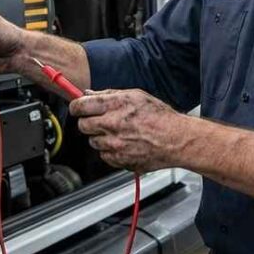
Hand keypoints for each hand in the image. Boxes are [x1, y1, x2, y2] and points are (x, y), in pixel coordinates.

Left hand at [70, 89, 185, 172]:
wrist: (176, 140)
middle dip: (89, 122)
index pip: (80, 106)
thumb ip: (110, 94)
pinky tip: (124, 144)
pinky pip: (104, 155)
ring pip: (93, 141)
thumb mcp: (136, 96)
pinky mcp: (119, 160)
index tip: (78, 108)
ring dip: (101, 137)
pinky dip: (110, 151)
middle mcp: (112, 125)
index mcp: (115, 105)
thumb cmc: (161, 117)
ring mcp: (114, 144)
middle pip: (83, 125)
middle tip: (101, 120)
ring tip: (119, 133)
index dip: (76, 106)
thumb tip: (90, 94)